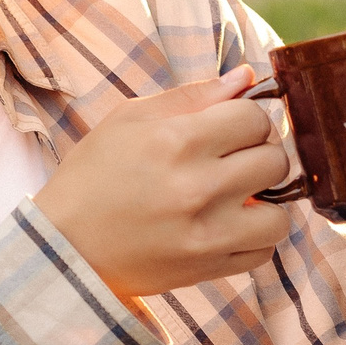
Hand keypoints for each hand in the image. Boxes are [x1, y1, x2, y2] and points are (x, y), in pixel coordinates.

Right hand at [35, 66, 292, 306]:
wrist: (64, 246)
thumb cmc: (94, 176)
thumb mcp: (130, 119)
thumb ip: (193, 95)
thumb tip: (246, 77)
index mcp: (177, 141)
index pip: (255, 118)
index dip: (247, 119)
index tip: (230, 130)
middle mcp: (197, 187)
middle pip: (275, 160)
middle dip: (259, 155)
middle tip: (235, 161)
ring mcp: (206, 233)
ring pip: (281, 213)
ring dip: (267, 202)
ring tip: (239, 198)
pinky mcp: (207, 268)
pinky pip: (263, 252)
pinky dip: (254, 238)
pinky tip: (228, 226)